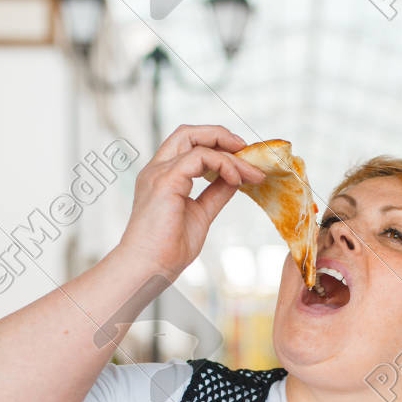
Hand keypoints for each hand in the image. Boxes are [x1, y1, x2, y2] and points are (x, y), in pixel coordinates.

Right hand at [118, 124, 264, 276]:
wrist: (149, 269)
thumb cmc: (167, 250)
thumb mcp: (201, 214)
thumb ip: (215, 194)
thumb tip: (236, 180)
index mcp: (163, 177)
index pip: (188, 145)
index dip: (217, 145)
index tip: (243, 159)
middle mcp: (157, 169)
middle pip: (188, 132)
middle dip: (221, 135)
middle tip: (247, 150)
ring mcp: (159, 173)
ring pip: (197, 141)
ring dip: (230, 155)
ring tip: (252, 173)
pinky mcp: (166, 181)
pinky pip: (200, 157)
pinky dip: (223, 164)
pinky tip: (236, 180)